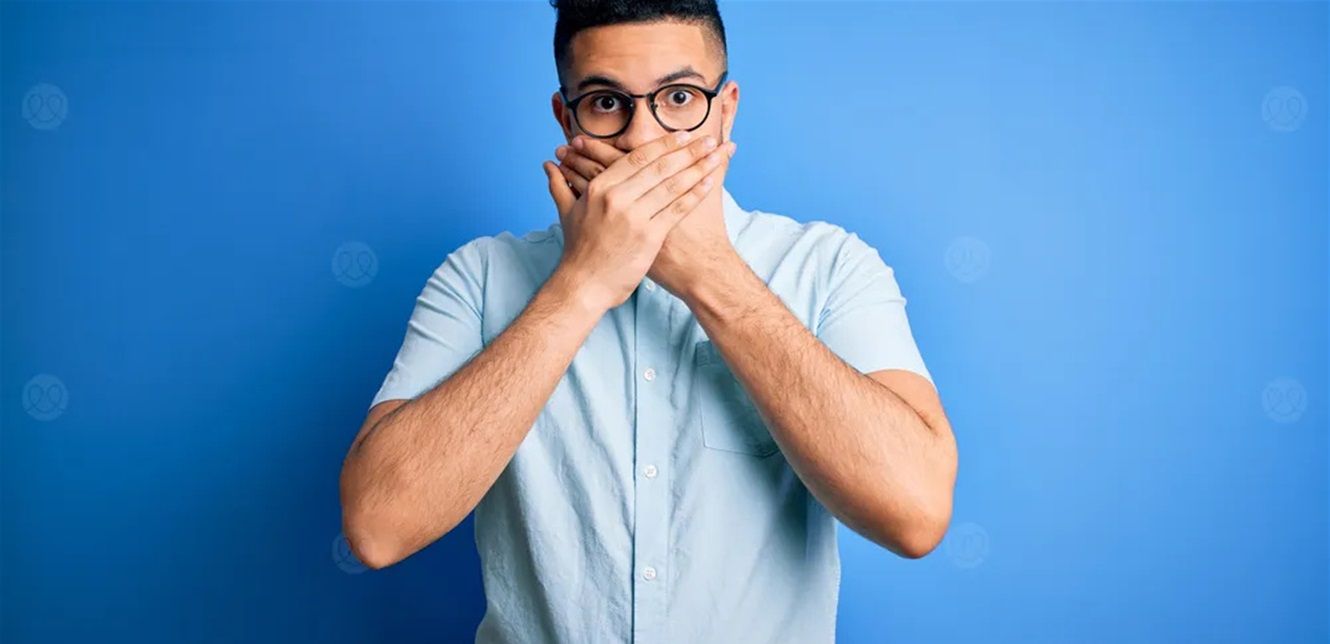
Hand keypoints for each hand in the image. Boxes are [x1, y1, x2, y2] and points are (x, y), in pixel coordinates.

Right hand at [541, 131, 729, 311]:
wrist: (584, 285)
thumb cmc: (578, 250)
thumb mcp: (566, 212)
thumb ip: (559, 184)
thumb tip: (548, 164)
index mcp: (600, 187)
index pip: (638, 157)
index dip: (664, 144)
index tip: (683, 135)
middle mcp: (618, 198)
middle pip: (660, 166)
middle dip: (688, 150)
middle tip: (708, 138)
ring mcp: (634, 217)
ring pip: (673, 184)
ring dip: (699, 166)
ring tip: (717, 154)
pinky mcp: (649, 237)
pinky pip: (678, 209)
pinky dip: (696, 193)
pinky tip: (711, 182)